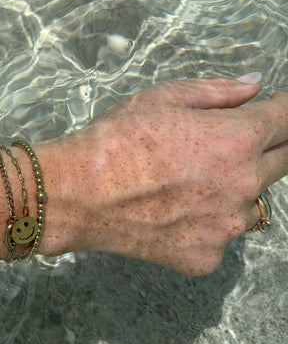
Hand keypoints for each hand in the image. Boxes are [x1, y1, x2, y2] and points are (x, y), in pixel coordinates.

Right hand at [41, 77, 287, 274]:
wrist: (77, 194)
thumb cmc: (114, 140)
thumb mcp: (162, 98)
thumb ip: (218, 92)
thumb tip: (254, 87)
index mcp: (237, 139)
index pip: (286, 120)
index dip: (282, 108)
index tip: (274, 108)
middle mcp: (243, 184)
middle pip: (284, 162)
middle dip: (268, 146)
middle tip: (231, 143)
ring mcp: (228, 226)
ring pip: (253, 203)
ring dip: (236, 189)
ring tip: (191, 181)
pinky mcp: (207, 255)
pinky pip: (221, 235)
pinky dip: (207, 222)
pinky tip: (173, 209)